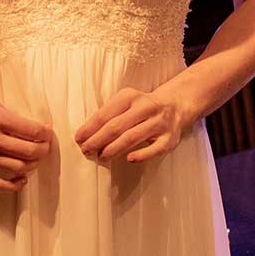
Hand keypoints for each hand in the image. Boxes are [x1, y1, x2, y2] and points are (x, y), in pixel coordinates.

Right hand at [0, 83, 51, 190]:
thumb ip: (11, 118)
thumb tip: (34, 131)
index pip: (33, 131)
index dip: (46, 134)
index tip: (47, 133)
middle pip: (29, 152)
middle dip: (43, 151)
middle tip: (44, 147)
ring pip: (18, 168)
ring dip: (32, 166)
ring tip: (33, 160)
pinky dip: (14, 185)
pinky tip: (22, 179)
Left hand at [75, 86, 189, 164]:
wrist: (176, 105)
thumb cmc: (142, 107)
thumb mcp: (126, 102)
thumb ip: (109, 114)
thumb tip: (86, 134)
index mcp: (130, 96)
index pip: (105, 114)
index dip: (90, 128)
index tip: (79, 139)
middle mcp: (146, 107)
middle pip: (116, 127)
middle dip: (98, 140)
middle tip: (86, 150)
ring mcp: (159, 123)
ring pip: (132, 137)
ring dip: (113, 149)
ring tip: (101, 156)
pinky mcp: (169, 138)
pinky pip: (154, 149)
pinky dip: (141, 154)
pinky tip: (129, 159)